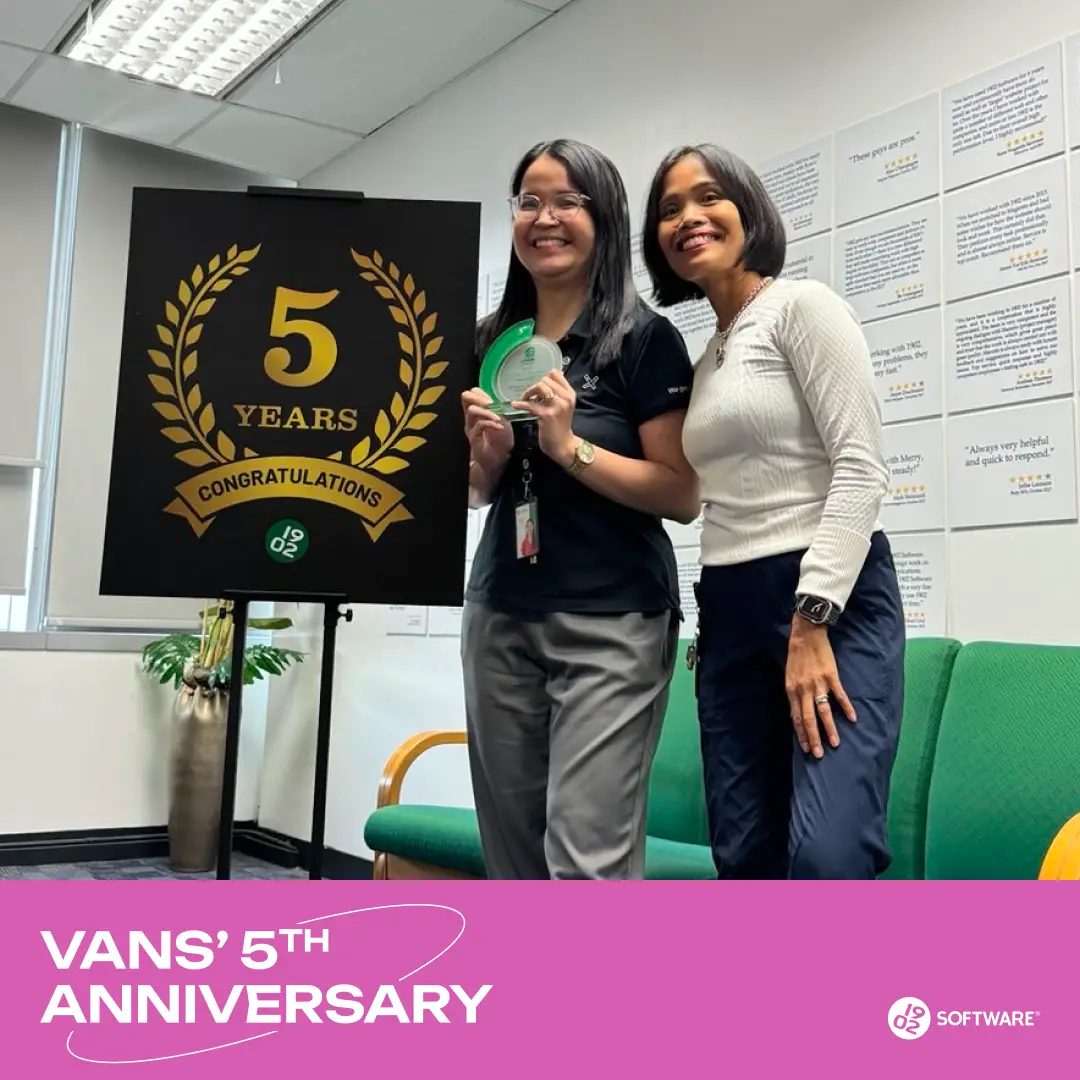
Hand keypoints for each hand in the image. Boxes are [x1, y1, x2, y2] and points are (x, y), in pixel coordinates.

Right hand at [461, 388, 512, 474]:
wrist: (499, 459)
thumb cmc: (500, 439)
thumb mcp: (503, 420)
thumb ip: (499, 410)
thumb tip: (496, 399)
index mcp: (478, 410)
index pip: (472, 393)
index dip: (481, 393)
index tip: (493, 399)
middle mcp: (471, 416)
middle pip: (466, 397)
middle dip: (480, 397)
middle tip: (491, 403)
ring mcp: (471, 426)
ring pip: (472, 410)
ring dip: (487, 412)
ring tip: (498, 418)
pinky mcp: (473, 437)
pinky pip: (479, 425)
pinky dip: (491, 424)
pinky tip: (499, 427)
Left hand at [512, 369, 577, 466]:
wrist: (563, 444)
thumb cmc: (560, 426)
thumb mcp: (564, 406)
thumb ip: (558, 393)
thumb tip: (547, 378)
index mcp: (570, 394)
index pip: (556, 374)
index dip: (545, 378)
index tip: (539, 387)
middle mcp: (565, 398)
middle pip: (545, 380)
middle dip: (534, 387)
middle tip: (530, 396)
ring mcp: (557, 406)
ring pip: (540, 387)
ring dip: (529, 392)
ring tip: (526, 400)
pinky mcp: (547, 415)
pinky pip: (531, 404)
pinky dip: (521, 404)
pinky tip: (515, 404)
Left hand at [785, 616, 856, 758]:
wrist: (806, 635)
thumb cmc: (797, 656)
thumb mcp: (790, 676)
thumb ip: (795, 694)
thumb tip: (798, 712)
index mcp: (792, 691)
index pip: (796, 718)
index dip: (800, 734)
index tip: (805, 748)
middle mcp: (803, 690)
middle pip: (808, 719)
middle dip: (813, 738)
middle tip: (818, 754)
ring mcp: (818, 683)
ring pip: (823, 711)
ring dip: (829, 728)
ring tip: (835, 743)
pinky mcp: (831, 676)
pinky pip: (840, 695)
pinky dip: (846, 708)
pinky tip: (852, 719)